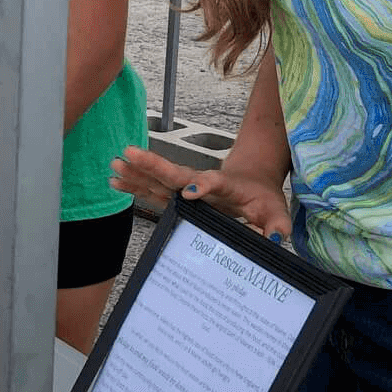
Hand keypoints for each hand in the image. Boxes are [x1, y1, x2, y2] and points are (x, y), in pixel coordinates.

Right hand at [110, 146, 293, 240]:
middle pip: (174, 174)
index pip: (212, 182)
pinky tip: (115, 180)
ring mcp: (185, 187)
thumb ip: (276, 224)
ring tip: (115, 163)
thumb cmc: (262, 196)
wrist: (252, 179)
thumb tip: (275, 238)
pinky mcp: (176, 194)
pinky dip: (135, 185)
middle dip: (152, 165)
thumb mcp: (275, 210)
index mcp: (225, 185)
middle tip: (130, 153)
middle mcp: (200, 183)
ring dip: (137, 172)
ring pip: (159, 179)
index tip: (188, 192)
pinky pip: (153, 190)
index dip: (201, 186)